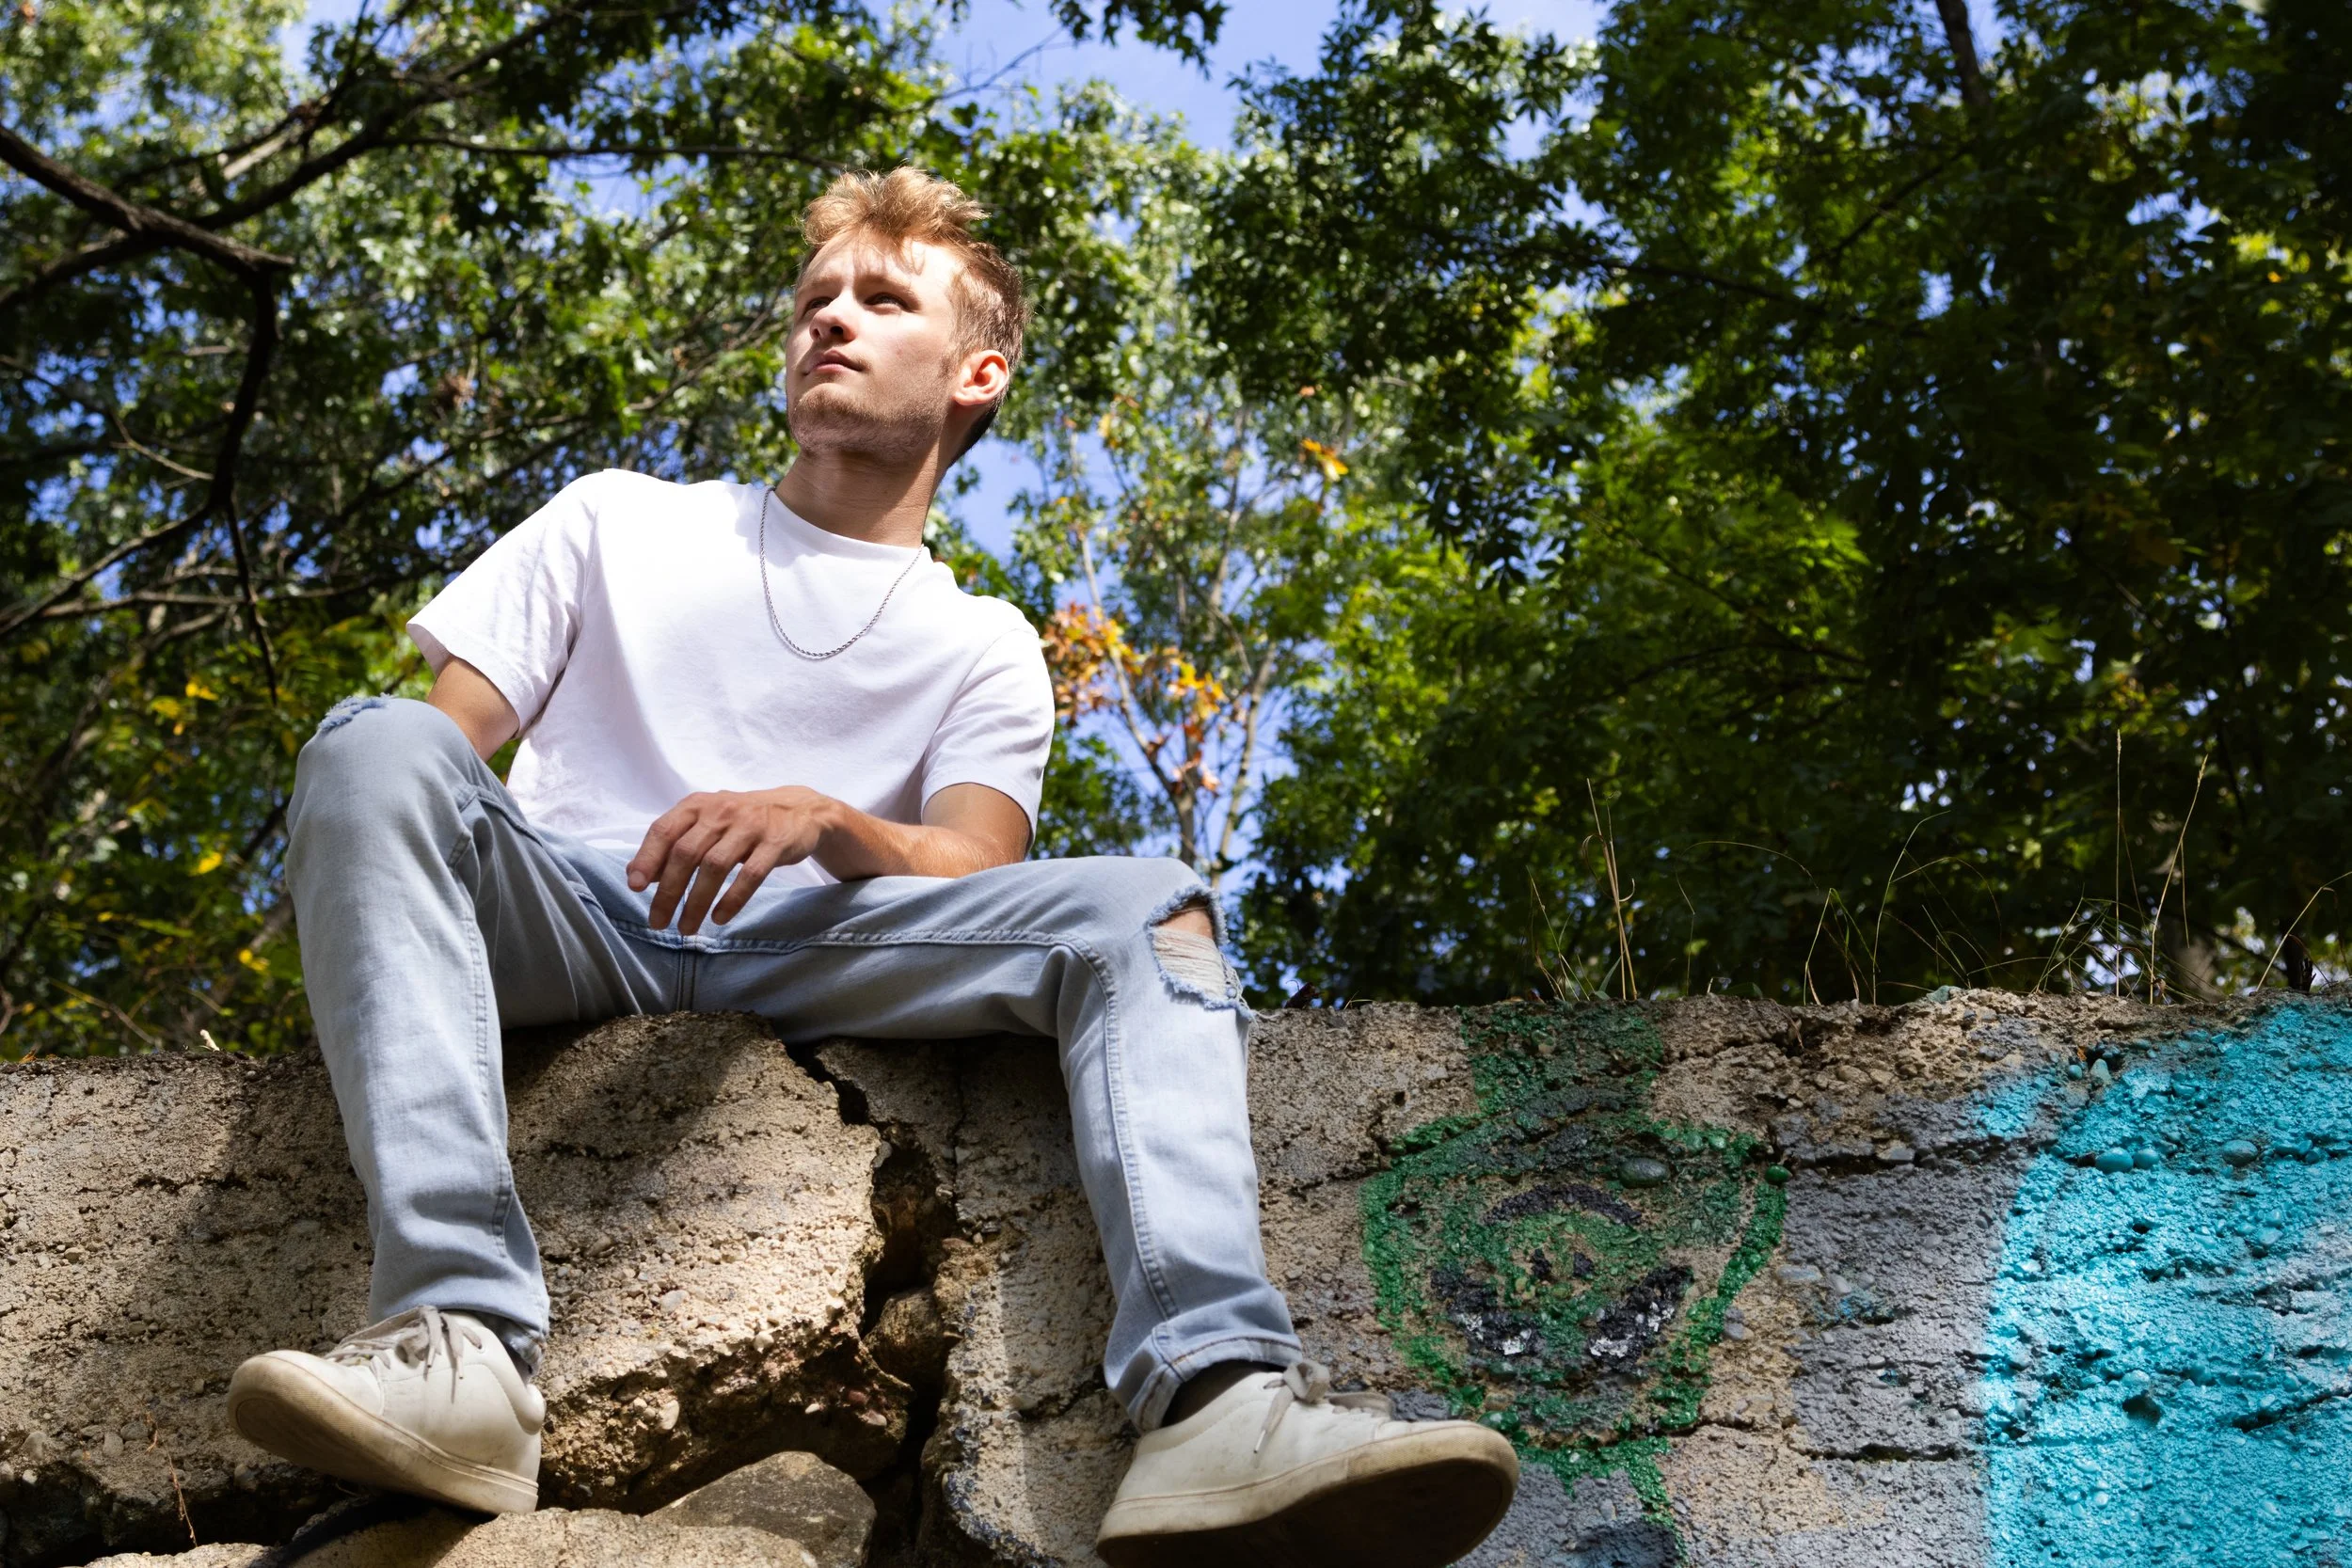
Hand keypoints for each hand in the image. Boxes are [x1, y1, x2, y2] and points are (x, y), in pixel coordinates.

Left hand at [627, 787, 836, 933]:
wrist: (799, 810)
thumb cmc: (742, 821)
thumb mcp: (706, 824)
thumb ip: (673, 844)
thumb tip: (636, 874)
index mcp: (697, 806)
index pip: (664, 830)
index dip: (647, 859)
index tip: (635, 887)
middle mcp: (721, 811)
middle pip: (687, 853)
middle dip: (669, 891)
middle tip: (658, 921)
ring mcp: (750, 826)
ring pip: (715, 866)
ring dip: (696, 902)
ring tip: (686, 928)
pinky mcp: (775, 843)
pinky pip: (750, 875)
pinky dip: (732, 899)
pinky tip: (719, 918)